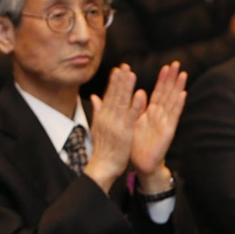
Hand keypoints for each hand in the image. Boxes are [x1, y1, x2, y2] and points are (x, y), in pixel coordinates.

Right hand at [83, 64, 144, 191]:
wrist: (102, 166)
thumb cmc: (102, 149)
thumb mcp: (97, 128)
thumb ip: (98, 111)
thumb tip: (94, 97)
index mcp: (102, 117)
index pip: (108, 96)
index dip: (113, 82)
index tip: (118, 70)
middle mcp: (107, 118)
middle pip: (114, 96)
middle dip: (120, 80)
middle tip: (125, 66)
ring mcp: (116, 125)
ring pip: (122, 103)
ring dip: (127, 88)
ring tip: (131, 74)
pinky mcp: (124, 132)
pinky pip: (131, 116)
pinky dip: (135, 105)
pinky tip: (139, 94)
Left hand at [129, 61, 187, 187]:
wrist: (140, 163)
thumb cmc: (135, 144)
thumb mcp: (131, 122)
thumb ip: (132, 107)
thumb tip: (132, 93)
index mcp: (150, 112)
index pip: (158, 92)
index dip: (162, 80)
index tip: (166, 66)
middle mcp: (160, 115)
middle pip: (167, 93)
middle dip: (172, 79)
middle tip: (176, 63)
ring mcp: (165, 122)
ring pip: (172, 101)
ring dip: (178, 88)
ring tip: (183, 74)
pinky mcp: (167, 130)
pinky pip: (173, 116)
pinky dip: (178, 105)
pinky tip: (183, 94)